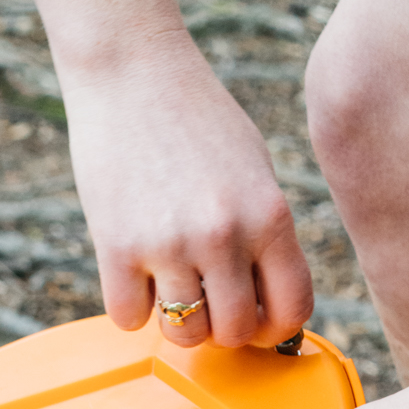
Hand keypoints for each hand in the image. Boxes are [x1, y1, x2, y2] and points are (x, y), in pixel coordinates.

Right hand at [57, 31, 313, 346]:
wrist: (132, 73)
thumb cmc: (196, 121)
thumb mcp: (254, 171)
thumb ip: (265, 236)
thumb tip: (269, 305)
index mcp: (269, 214)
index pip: (291, 309)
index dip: (274, 327)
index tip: (257, 321)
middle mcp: (223, 234)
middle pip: (234, 331)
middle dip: (221, 326)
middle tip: (207, 301)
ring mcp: (169, 244)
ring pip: (184, 334)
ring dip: (177, 321)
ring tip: (170, 286)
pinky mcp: (117, 248)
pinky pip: (129, 318)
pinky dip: (131, 305)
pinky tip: (134, 271)